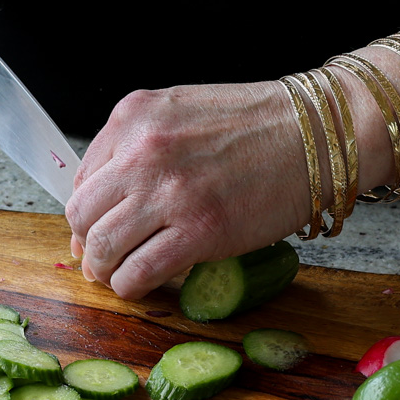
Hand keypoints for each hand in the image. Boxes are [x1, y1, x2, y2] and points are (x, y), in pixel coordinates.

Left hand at [66, 82, 311, 299]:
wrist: (318, 133)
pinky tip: (142, 286)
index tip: (97, 231)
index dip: (87, 214)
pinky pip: (138, 272)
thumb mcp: (180, 112)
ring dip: (105, 271)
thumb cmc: (257, 125)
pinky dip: (131, 287)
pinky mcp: (197, 230)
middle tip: (101, 261)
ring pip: (102, 249)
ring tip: (120, 275)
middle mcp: (143, 151)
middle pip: (83, 216)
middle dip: (87, 246)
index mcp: (133, 117)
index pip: (82, 180)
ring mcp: (168, 192)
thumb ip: (138, 147)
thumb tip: (104, 200)